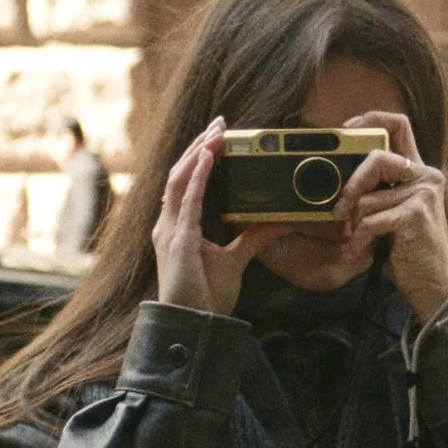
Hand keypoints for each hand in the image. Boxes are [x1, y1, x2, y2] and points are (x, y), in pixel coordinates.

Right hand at [152, 117, 271, 313]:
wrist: (196, 324)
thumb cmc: (206, 297)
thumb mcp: (236, 260)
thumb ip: (253, 238)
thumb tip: (278, 221)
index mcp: (178, 226)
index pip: (185, 182)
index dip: (199, 156)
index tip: (217, 136)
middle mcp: (169, 224)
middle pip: (179, 173)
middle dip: (199, 145)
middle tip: (219, 123)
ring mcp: (170, 231)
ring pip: (178, 179)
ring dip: (197, 153)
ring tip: (215, 133)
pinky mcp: (178, 241)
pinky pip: (186, 201)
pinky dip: (197, 177)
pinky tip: (208, 158)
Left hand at [334, 112, 447, 320]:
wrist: (431, 286)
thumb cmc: (407, 252)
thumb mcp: (391, 214)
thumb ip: (377, 192)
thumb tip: (340, 183)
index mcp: (419, 172)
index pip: (400, 125)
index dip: (371, 119)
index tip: (347, 129)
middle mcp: (426, 176)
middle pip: (377, 156)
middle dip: (351, 184)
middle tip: (338, 209)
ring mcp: (424, 194)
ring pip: (367, 198)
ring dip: (354, 226)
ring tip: (357, 242)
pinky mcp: (416, 213)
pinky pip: (370, 220)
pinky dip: (360, 239)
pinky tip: (361, 252)